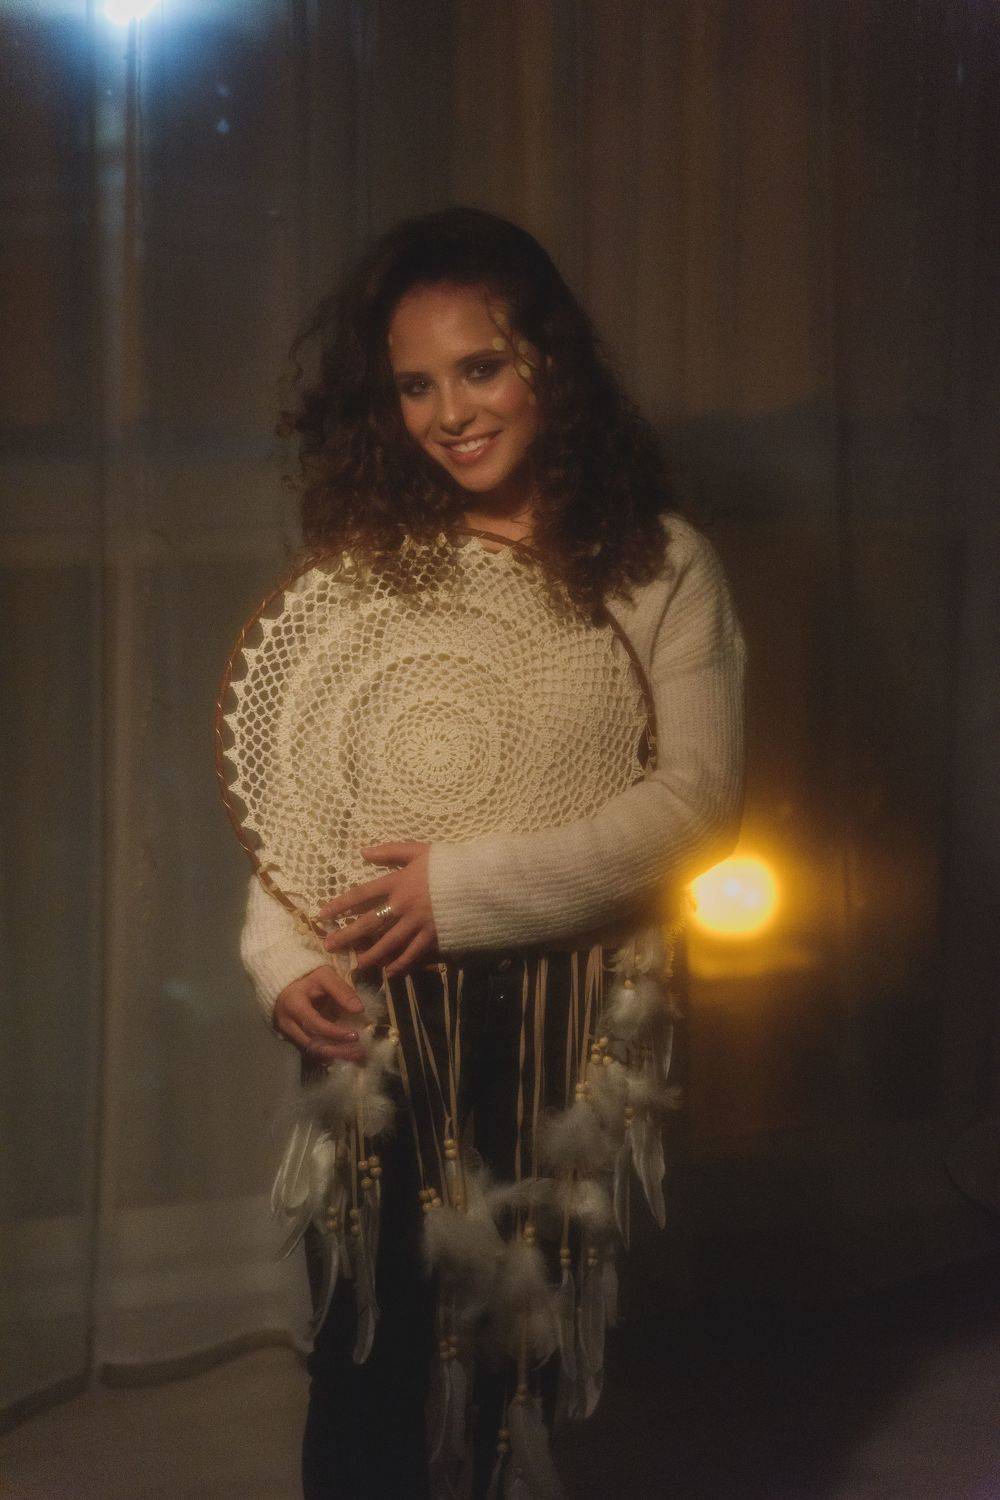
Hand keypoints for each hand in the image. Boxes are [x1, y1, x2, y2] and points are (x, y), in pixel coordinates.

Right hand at [273, 965, 367, 1064]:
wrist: (287, 982)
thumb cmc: (307, 976)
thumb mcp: (324, 976)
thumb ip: (341, 991)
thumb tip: (359, 1009)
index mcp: (293, 1005)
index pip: (314, 1024)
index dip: (335, 1032)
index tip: (355, 1035)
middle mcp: (288, 1023)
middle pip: (312, 1043)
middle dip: (337, 1050)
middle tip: (360, 1053)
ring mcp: (288, 1033)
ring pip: (312, 1050)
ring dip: (335, 1055)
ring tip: (357, 1056)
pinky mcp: (293, 1038)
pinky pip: (311, 1050)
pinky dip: (329, 1053)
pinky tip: (345, 1054)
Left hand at [319, 841, 438, 978]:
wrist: (479, 879)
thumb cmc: (449, 862)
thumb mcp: (420, 850)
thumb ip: (391, 850)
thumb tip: (363, 852)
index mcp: (398, 882)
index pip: (362, 894)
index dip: (341, 904)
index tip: (323, 914)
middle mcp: (403, 905)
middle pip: (368, 922)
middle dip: (347, 935)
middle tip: (329, 945)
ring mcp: (417, 923)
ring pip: (387, 943)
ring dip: (370, 955)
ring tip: (356, 965)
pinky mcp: (432, 936)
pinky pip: (412, 953)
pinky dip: (400, 964)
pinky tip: (389, 972)